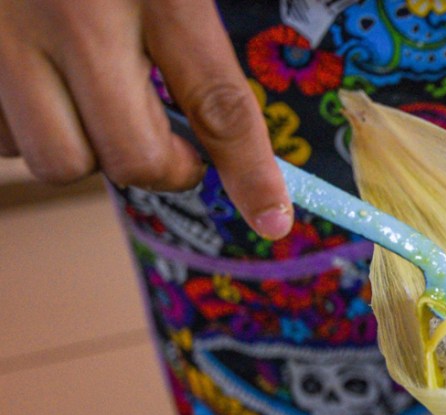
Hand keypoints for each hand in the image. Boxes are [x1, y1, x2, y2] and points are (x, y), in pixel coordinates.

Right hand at [0, 0, 292, 238]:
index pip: (218, 103)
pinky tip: (32, 84)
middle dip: (160, 168)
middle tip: (173, 150)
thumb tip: (220, 111)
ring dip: (84, 148)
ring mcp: (2, 39)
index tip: (274, 218)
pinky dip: (22, 127)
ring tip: (90, 104)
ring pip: (55, 158)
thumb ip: (189, 21)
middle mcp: (76, 19)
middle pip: (131, 157)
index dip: (250, 171)